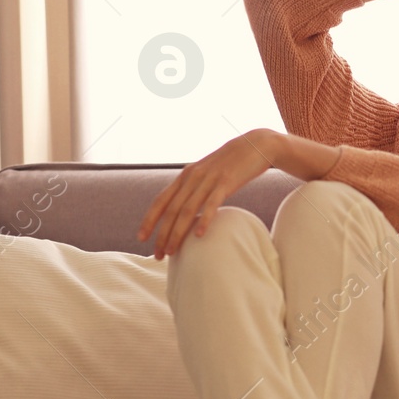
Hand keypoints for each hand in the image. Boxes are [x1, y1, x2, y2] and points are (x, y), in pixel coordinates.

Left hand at [137, 129, 278, 258]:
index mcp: (186, 175)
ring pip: (187, 210)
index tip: (141, 238)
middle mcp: (193, 177)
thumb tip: (186, 209)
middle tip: (159, 255)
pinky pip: (212, 203)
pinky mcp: (226, 182)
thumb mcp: (207, 173)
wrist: (257, 144)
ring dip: (177, 233)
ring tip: (173, 251)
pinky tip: (200, 236)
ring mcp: (209, 179)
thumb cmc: (232, 163)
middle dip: (162, 234)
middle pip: (171, 210)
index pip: (161, 201)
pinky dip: (204, 219)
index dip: (149, 220)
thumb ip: (195, 187)